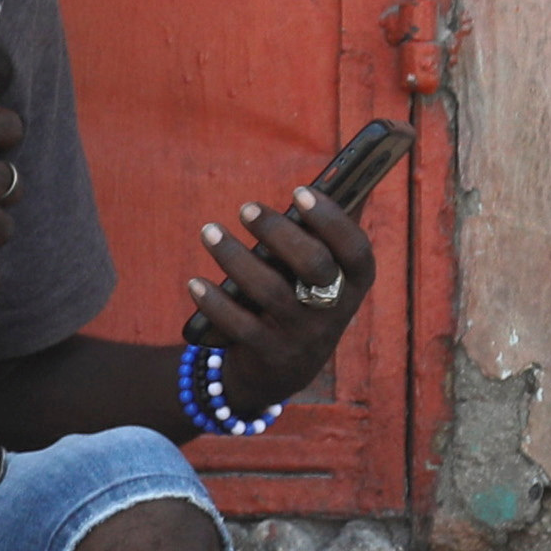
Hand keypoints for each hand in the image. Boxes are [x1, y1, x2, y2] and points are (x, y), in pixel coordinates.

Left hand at [184, 187, 380, 418]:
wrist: (280, 371)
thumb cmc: (299, 300)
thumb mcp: (322, 275)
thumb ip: (326, 235)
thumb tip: (334, 179)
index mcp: (353, 284)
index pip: (355, 249)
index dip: (332, 219)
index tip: (300, 190)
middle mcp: (335, 310)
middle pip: (313, 265)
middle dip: (277, 232)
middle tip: (246, 208)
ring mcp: (303, 335)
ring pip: (270, 290)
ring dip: (234, 257)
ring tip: (209, 231)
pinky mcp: (270, 354)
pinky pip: (239, 324)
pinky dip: (214, 301)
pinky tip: (195, 282)